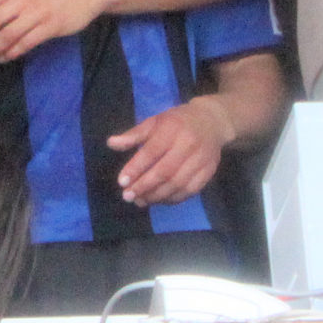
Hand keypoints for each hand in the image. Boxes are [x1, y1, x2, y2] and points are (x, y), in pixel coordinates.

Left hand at [109, 98, 233, 206]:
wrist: (211, 122)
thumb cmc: (176, 122)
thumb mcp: (153, 122)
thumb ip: (133, 135)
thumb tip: (111, 143)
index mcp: (171, 130)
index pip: (151, 152)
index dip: (136, 168)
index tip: (122, 182)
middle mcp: (188, 146)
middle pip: (165, 172)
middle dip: (144, 187)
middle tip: (128, 196)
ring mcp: (201, 160)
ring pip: (178, 184)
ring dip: (157, 196)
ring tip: (141, 200)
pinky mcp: (209, 172)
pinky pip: (190, 190)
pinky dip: (173, 198)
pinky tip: (159, 200)